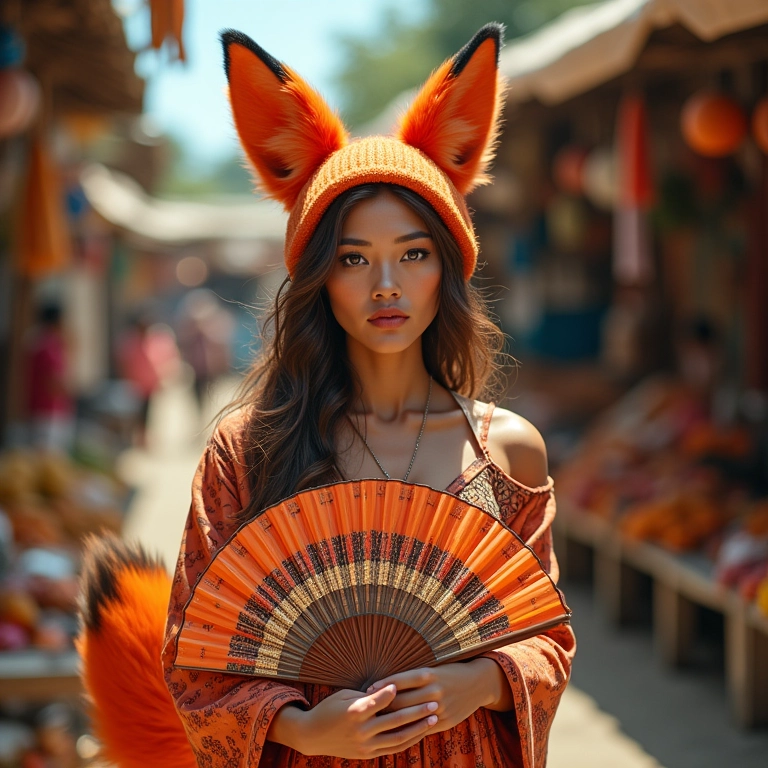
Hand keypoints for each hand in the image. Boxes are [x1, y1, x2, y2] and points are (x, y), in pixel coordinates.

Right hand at [266, 684, 437, 758]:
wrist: (312, 735)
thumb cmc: (329, 709)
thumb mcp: (345, 695)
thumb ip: (368, 695)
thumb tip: (391, 687)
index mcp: (355, 712)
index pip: (381, 700)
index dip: (395, 691)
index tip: (412, 683)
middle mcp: (362, 731)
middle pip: (396, 721)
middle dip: (417, 711)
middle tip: (435, 702)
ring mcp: (366, 745)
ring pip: (398, 738)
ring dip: (418, 728)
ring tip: (433, 718)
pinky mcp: (367, 754)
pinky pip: (393, 749)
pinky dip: (408, 741)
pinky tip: (420, 733)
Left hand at [368, 658, 510, 734]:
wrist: (478, 683)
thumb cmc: (450, 673)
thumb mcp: (434, 669)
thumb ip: (413, 677)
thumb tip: (387, 684)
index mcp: (428, 674)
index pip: (399, 681)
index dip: (382, 686)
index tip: (368, 689)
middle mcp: (433, 690)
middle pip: (401, 701)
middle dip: (383, 705)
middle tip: (367, 707)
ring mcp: (440, 708)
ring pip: (410, 716)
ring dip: (393, 719)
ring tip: (377, 720)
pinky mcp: (446, 721)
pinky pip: (422, 728)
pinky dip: (409, 729)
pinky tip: (397, 730)